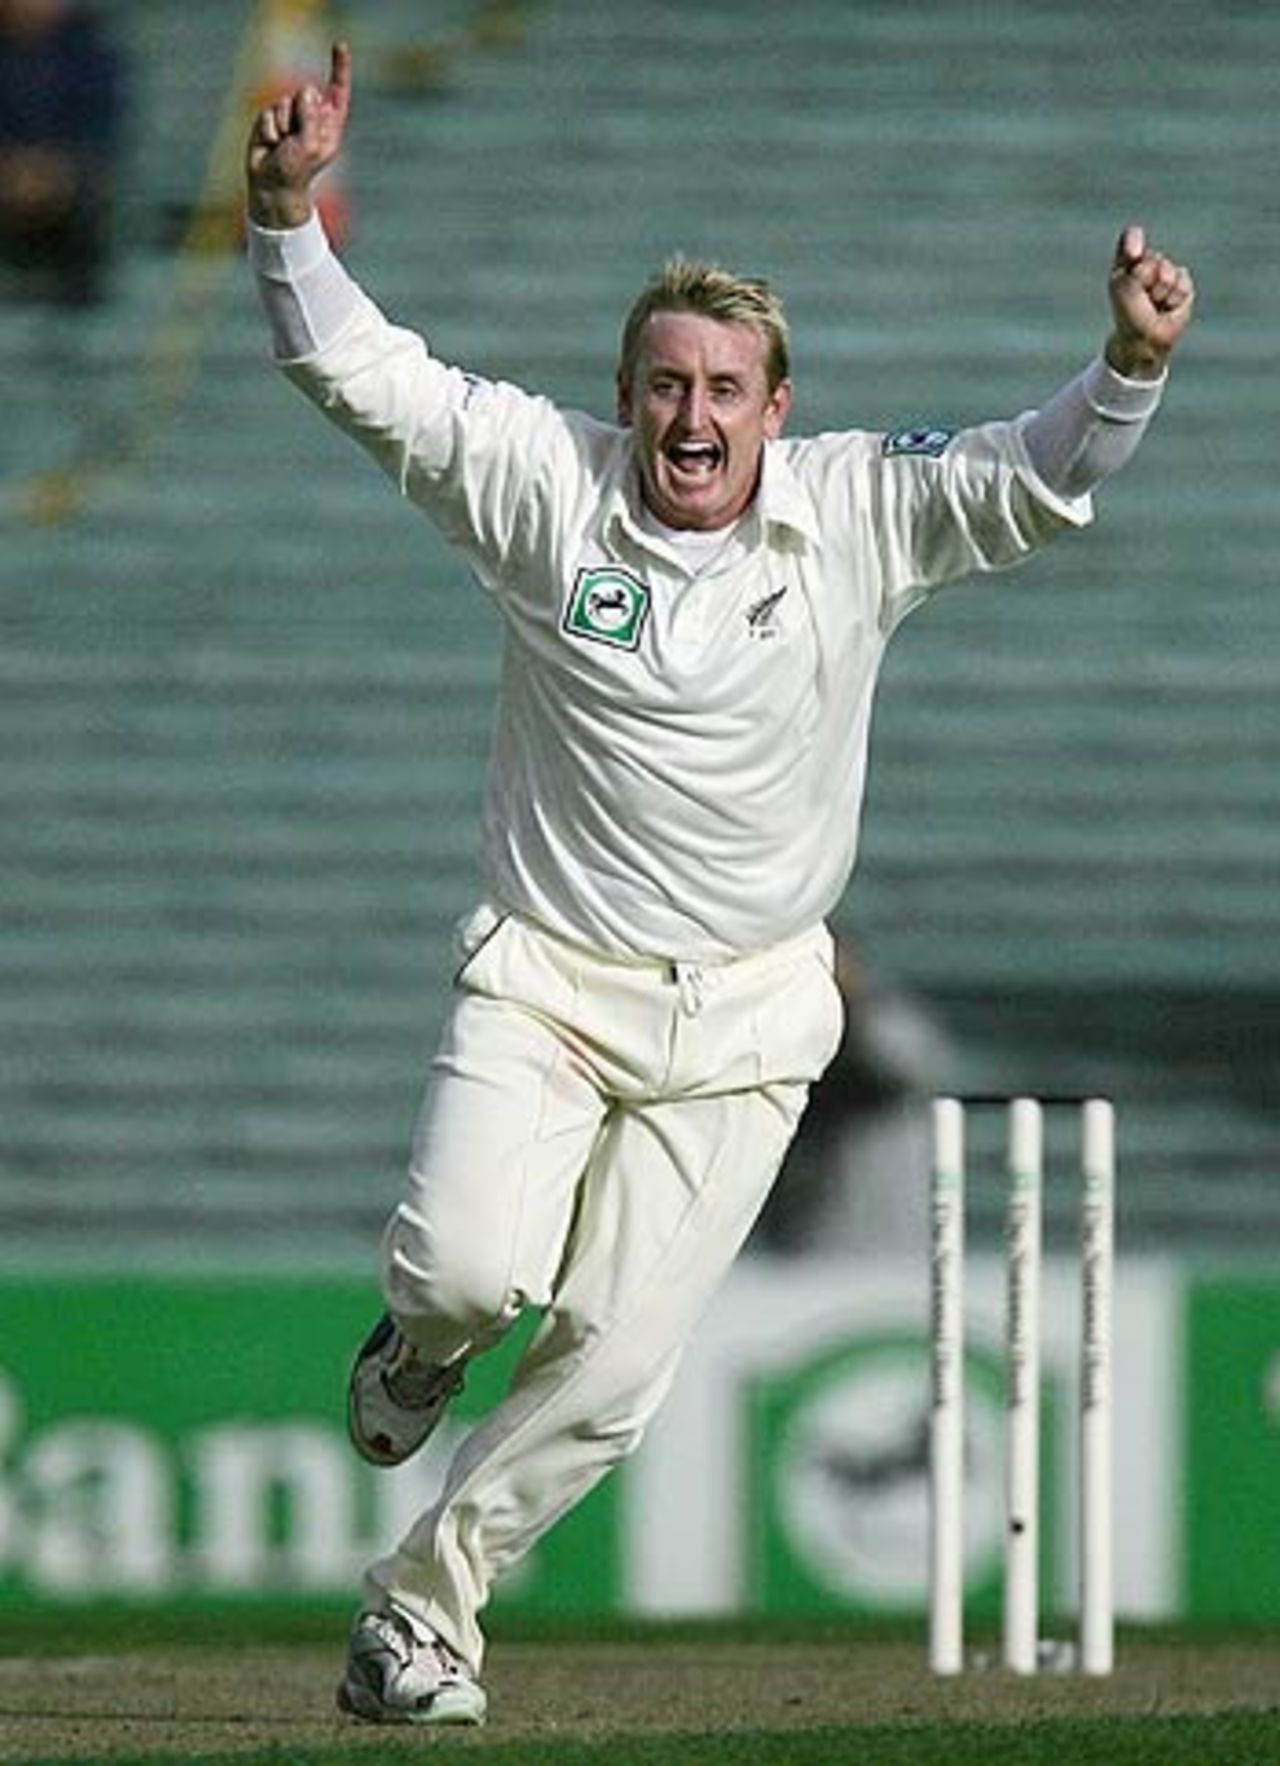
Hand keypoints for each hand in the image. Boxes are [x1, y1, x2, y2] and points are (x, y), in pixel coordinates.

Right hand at [246, 40, 351, 228]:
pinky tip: (271, 144)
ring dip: (282, 125)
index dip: (339, 67)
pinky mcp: (272, 118)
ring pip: (285, 100)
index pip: (337, 90)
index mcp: (330, 125)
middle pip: (306, 93)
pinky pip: (268, 111)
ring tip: (283, 145)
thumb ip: (310, 116)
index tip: (339, 45)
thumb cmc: (296, 171)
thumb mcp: (309, 145)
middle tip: (295, 140)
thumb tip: (306, 89)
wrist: (271, 185)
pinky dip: (269, 128)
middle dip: (299, 113)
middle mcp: (312, 117)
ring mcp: (292, 117)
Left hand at [1105, 225, 1194, 378]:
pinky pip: (1183, 281)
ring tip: (1155, 304)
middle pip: (1152, 258)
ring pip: (1168, 270)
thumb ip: (1129, 263)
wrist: (1147, 339)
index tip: (1133, 256)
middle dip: (1146, 280)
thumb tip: (1138, 245)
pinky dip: (1174, 297)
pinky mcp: (1183, 284)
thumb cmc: (1128, 315)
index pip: (1132, 237)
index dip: (1134, 243)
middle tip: (1142, 298)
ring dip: (1160, 291)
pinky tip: (1168, 306)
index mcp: (1126, 263)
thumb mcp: (1122, 288)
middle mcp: (1146, 265)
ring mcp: (1166, 273)